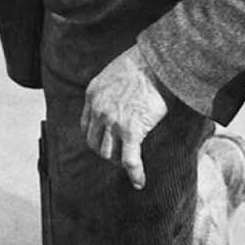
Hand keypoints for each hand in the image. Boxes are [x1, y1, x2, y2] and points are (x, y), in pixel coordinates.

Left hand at [81, 46, 168, 190]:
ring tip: (130, 166)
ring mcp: (113, 122)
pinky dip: (134, 174)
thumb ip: (112, 90)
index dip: (96, 139)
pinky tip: (139, 182)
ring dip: (119, 162)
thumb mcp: (116, 73)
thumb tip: (123, 100)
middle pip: (95, 144)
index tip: (107, 143)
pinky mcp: (131, 131)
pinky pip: (130, 160)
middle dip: (106, 153)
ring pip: (109, 154)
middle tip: (120, 156)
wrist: (157, 63)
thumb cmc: (144, 64)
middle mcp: (98, 110)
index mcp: (92, 95)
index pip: (87, 127)